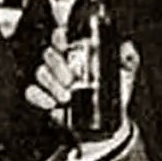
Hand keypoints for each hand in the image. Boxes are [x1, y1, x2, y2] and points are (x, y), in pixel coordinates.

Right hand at [24, 34, 141, 129]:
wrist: (108, 123)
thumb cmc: (114, 94)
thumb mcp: (125, 75)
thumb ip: (128, 59)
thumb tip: (127, 47)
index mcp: (78, 53)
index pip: (63, 37)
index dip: (60, 37)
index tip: (65, 42)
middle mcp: (62, 64)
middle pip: (50, 55)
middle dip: (58, 66)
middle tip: (71, 79)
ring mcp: (52, 80)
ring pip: (42, 73)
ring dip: (52, 84)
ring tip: (66, 96)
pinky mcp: (44, 97)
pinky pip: (33, 92)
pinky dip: (39, 97)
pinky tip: (52, 103)